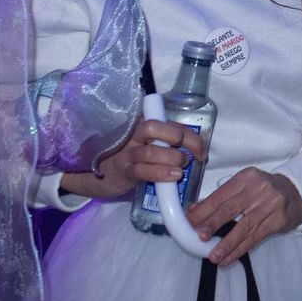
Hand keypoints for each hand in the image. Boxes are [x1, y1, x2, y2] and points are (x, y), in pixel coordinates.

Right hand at [59, 117, 207, 199]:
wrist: (100, 175)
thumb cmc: (132, 158)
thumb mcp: (148, 146)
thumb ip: (167, 144)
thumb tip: (196, 151)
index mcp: (144, 125)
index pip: (170, 123)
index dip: (190, 136)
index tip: (201, 151)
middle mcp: (134, 135)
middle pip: (154, 127)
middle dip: (177, 138)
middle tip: (187, 156)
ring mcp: (127, 153)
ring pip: (150, 151)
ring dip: (171, 159)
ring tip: (180, 169)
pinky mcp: (124, 171)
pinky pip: (143, 171)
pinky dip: (161, 173)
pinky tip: (173, 177)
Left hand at [187, 168, 301, 267]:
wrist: (297, 193)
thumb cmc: (265, 190)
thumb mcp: (244, 186)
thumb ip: (222, 197)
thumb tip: (195, 209)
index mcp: (246, 177)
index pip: (221, 195)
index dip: (204, 209)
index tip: (190, 222)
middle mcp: (259, 189)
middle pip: (231, 208)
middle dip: (213, 224)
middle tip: (200, 237)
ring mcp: (270, 205)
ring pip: (244, 227)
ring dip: (227, 243)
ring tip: (213, 256)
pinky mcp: (278, 220)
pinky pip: (255, 238)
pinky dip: (240, 250)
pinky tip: (228, 258)